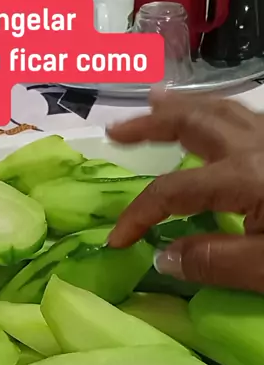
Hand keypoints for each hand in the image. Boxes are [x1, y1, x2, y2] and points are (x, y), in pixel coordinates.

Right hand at [107, 91, 263, 292]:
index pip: (173, 191)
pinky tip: (210, 117)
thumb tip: (163, 257)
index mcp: (245, 176)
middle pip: (192, 124)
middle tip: (115, 130)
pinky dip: (214, 110)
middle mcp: (255, 145)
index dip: (138, 214)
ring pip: (220, 109)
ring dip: (181, 107)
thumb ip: (215, 263)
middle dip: (149, 125)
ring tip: (154, 101)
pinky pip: (242, 114)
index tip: (117, 240)